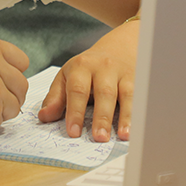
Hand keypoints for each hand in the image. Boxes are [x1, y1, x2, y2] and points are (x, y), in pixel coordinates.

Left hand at [38, 23, 136, 141]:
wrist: (117, 48)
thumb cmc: (88, 68)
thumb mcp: (67, 77)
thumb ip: (55, 98)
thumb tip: (44, 117)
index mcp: (81, 67)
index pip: (77, 90)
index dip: (75, 112)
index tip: (73, 132)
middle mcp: (104, 67)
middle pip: (104, 93)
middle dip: (102, 117)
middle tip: (99, 138)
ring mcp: (123, 73)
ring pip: (126, 94)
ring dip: (126, 116)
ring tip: (123, 135)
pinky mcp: (139, 79)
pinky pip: (141, 96)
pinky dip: (139, 113)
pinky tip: (138, 128)